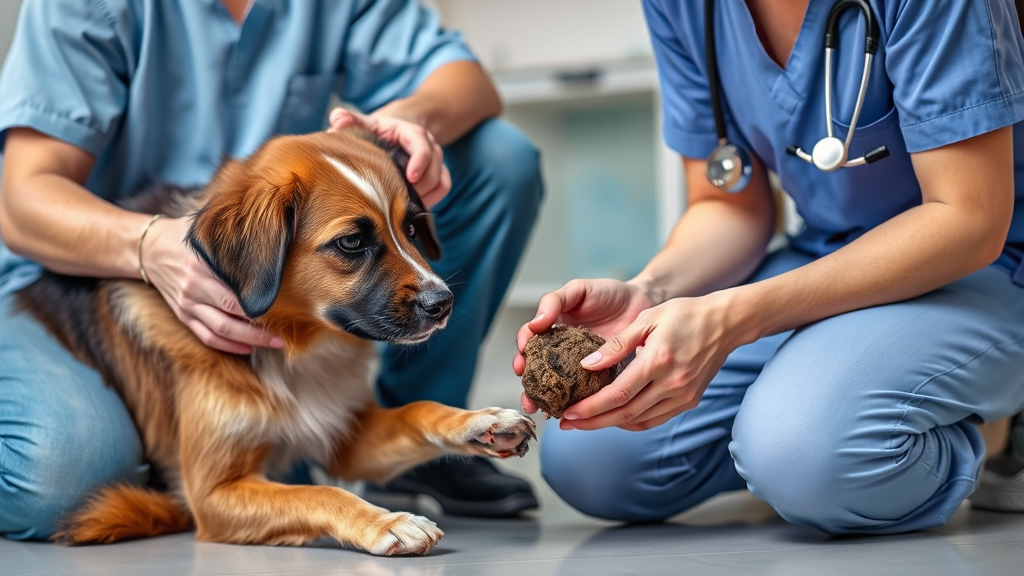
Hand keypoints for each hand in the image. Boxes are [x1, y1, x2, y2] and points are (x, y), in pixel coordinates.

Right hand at [141, 216, 283, 353]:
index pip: (235, 290)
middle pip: (231, 315)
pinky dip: (228, 346)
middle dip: (260, 329)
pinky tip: (248, 349)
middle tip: (284, 334)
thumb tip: (268, 229)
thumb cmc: (184, 236)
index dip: (259, 303)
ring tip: (273, 343)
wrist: (147, 248)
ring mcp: (187, 304)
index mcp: (202, 265)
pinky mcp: (183, 315)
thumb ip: (232, 234)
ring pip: (220, 330)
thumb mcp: (205, 228)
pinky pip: (206, 336)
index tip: (284, 308)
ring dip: (249, 340)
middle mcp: (194, 287)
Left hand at [328, 108, 450, 207]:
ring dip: (425, 195)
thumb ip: (349, 120)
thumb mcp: (363, 124)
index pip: (422, 145)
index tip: (409, 177)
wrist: (393, 133)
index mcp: (410, 132)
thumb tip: (337, 120)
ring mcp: (435, 161)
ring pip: (440, 181)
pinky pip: (444, 188)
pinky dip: (433, 199)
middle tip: (399, 199)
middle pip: (434, 168)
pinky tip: (414, 206)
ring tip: (404, 205)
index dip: (419, 161)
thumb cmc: (376, 132)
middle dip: (420, 186)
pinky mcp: (437, 173)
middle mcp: (428, 146)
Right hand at [513, 279, 654, 412]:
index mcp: (553, 330)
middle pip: (539, 371)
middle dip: (530, 387)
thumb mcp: (578, 290)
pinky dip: (578, 404)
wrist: (643, 301)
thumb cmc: (609, 293)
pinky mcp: (601, 378)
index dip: (522, 352)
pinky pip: (586, 393)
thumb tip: (535, 324)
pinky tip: (572, 412)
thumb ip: (554, 301)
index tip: (522, 361)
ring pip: (559, 387)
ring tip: (543, 410)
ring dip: (548, 401)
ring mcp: (581, 367)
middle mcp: (562, 351)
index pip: (530, 342)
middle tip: (528, 397)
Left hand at [558, 293, 739, 431]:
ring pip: (639, 421)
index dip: (590, 408)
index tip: (568, 413)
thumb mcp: (646, 320)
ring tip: (584, 422)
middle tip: (566, 424)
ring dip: (609, 424)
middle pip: (625, 414)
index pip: (618, 394)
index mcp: (658, 361)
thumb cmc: (683, 314)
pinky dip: (632, 422)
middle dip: (592, 422)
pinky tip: (613, 417)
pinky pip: (655, 419)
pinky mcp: (689, 400)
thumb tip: (587, 365)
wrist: (725, 322)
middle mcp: (672, 384)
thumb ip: (616, 344)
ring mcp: (683, 395)